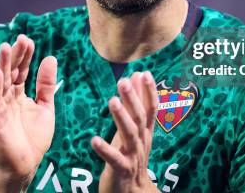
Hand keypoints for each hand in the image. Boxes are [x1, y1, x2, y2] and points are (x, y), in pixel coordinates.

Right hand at [0, 34, 56, 181]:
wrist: (26, 164)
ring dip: (2, 65)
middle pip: (11, 72)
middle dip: (15, 55)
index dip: (25, 56)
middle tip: (21, 38)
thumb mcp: (45, 107)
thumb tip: (50, 58)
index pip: (22, 70)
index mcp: (19, 94)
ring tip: (5, 47)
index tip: (29, 40)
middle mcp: (7, 98)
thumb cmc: (34, 137)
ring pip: (0, 82)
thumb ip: (46, 85)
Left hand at [92, 71, 158, 192]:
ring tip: (112, 101)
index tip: (144, 73)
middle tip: (123, 81)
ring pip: (130, 135)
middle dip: (133, 99)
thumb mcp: (135, 129)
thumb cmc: (131, 156)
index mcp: (145, 132)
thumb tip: (137, 75)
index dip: (149, 91)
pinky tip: (94, 140)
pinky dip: (105, 150)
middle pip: (139, 118)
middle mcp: (142, 142)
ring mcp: (133, 157)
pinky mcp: (122, 171)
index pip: (151, 108)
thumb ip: (136, 103)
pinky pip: (114, 160)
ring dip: (121, 118)